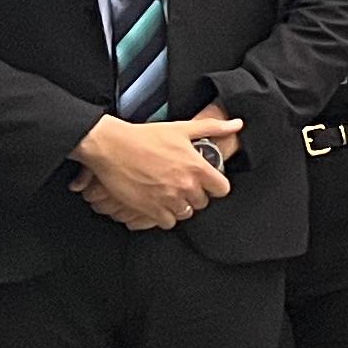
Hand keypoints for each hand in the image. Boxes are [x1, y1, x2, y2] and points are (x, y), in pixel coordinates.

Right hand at [72, 111, 244, 229]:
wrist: (111, 146)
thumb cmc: (144, 136)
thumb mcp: (182, 128)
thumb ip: (213, 128)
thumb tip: (236, 124)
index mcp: (196, 167)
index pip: (222, 189)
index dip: (215, 186)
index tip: (206, 182)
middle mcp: (185, 185)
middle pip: (203, 202)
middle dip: (196, 195)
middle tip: (183, 186)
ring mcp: (168, 199)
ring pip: (186, 213)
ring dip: (180, 206)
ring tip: (170, 194)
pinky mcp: (150, 208)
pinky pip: (168, 222)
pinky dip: (165, 216)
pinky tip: (159, 204)